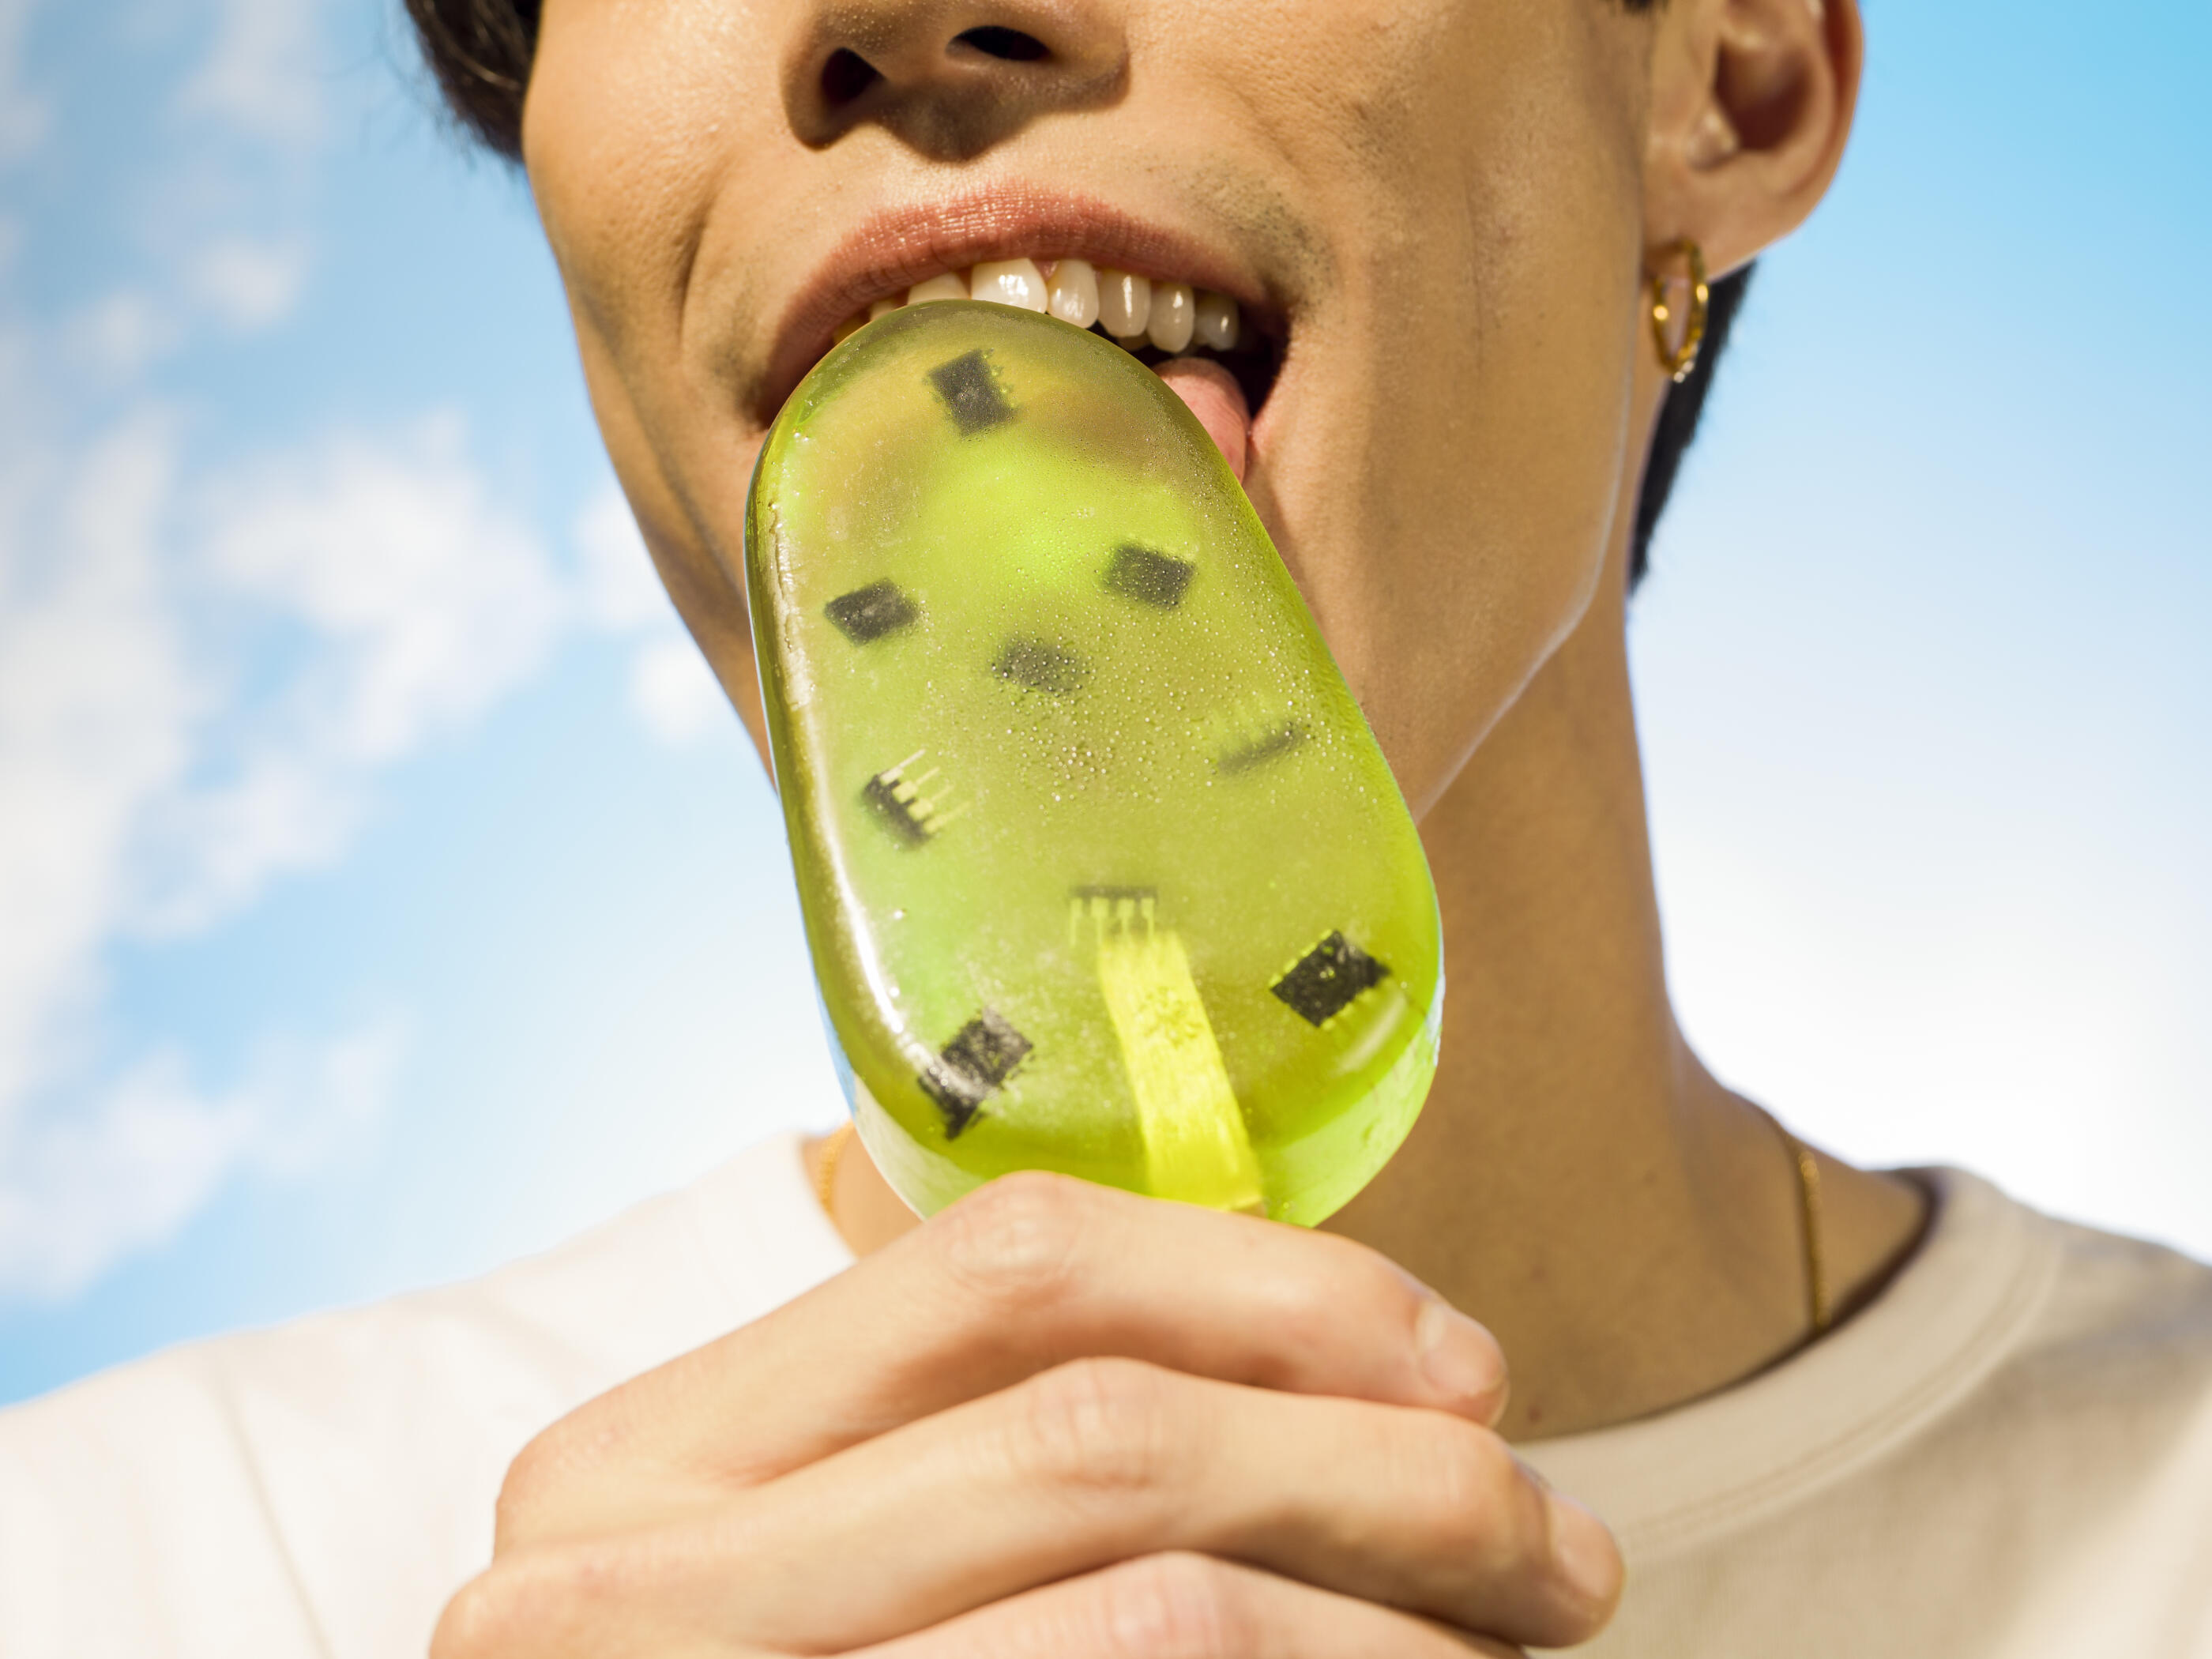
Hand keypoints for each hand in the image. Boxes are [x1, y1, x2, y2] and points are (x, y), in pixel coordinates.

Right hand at [431, 1172, 1622, 1656]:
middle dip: (1383, 1473)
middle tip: (1551, 1538)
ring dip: (1393, 1627)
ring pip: (1164, 1611)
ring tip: (1508, 1644)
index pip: (1007, 1262)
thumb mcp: (803, 1576)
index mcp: (637, 1462)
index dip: (1269, 1286)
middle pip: (1103, 1432)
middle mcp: (620, 1593)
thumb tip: (1371, 1387)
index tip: (1448, 1358)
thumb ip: (976, 1462)